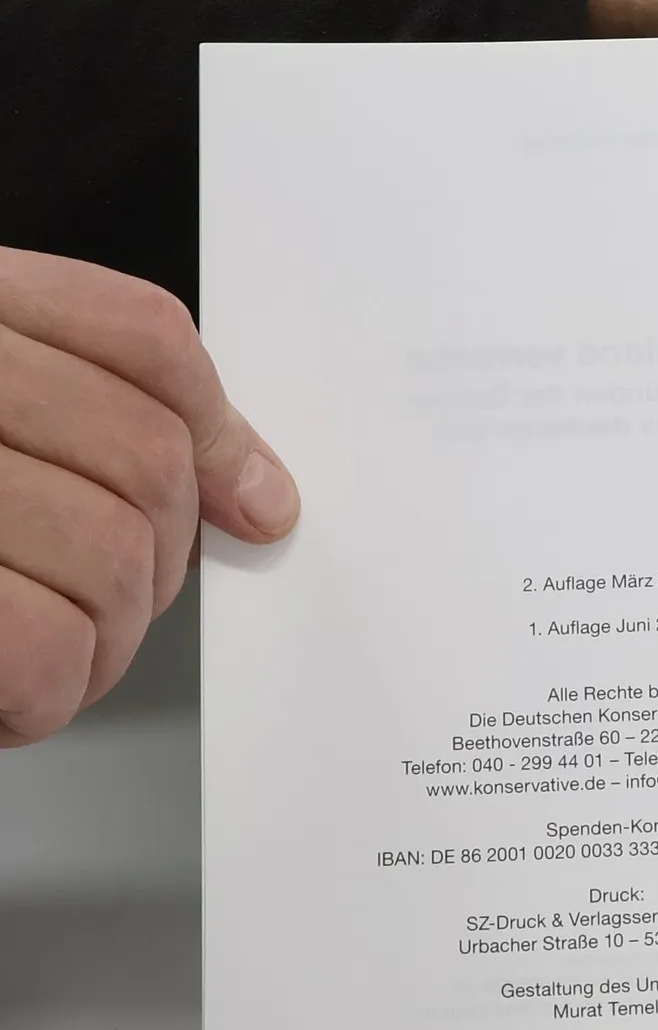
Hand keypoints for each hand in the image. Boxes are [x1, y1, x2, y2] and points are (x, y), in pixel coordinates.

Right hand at [0, 247, 299, 745]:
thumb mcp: (2, 432)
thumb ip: (100, 425)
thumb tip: (260, 499)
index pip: (139, 337)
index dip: (217, 432)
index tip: (248, 508)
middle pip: (144, 456)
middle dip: (155, 559)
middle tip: (100, 602)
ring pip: (109, 553)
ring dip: (104, 636)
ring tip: (39, 648)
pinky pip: (38, 646)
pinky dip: (45, 692)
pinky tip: (6, 691)